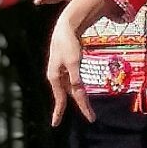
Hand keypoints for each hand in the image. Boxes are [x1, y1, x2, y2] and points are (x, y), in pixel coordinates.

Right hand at [46, 10, 94, 126]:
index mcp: (55, 77)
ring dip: (79, 99)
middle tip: (91, 118)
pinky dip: (78, 89)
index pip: (67, 97)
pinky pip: (73, 82)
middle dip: (80, 106)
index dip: (79, 107)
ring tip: (87, 109)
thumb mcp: (73, 61)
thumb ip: (75, 78)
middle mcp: (57, 77)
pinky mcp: (67, 66)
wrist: (66, 27)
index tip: (82, 120)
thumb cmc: (68, 43)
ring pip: (72, 89)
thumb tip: (78, 92)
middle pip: (70, 95)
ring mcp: (61, 72)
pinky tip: (80, 93)